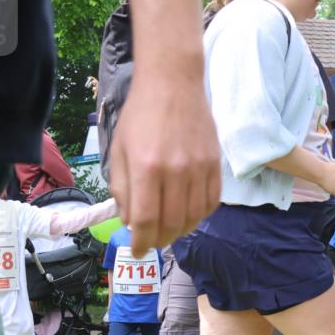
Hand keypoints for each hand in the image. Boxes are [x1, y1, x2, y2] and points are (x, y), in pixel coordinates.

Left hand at [108, 77, 220, 256]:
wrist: (173, 84)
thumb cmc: (140, 116)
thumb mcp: (119, 150)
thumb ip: (123, 189)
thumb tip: (131, 221)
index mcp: (146, 167)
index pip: (145, 219)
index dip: (140, 241)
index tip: (137, 250)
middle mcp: (175, 171)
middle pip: (171, 223)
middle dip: (159, 240)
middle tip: (152, 242)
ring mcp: (199, 168)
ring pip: (194, 217)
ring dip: (181, 231)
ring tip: (170, 231)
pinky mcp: (215, 164)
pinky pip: (211, 202)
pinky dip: (199, 216)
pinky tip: (188, 214)